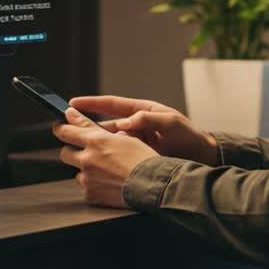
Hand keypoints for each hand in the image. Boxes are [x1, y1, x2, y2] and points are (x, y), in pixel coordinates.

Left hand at [52, 108, 158, 207]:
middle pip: (64, 152)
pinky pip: (86, 188)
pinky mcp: (91, 194)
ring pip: (76, 171)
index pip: (70, 129)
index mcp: (97, 140)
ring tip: (104, 171)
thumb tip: (95, 127)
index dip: (63, 125)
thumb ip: (104, 132)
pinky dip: (94, 186)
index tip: (60, 124)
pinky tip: (108, 184)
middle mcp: (88, 157)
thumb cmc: (144, 160)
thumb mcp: (127, 138)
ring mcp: (87, 177)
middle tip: (79, 150)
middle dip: (71, 150)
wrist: (152, 184)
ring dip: (85, 170)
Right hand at [70, 95, 218, 165]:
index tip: (72, 104)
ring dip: (96, 146)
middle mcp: (135, 126)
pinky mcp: (138, 158)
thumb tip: (124, 124)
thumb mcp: (170, 123)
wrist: (203, 158)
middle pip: (105, 126)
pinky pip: (118, 157)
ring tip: (79, 150)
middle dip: (85, 126)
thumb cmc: (190, 136)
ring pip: (109, 143)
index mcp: (141, 112)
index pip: (111, 105)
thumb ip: (147, 120)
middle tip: (65, 127)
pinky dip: (108, 160)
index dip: (91, 104)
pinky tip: (99, 165)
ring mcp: (136, 143)